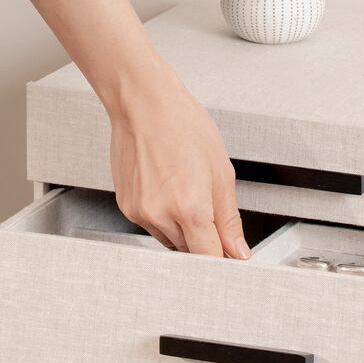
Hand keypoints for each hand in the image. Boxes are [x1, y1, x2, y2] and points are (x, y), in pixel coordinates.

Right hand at [107, 63, 248, 256]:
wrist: (143, 103)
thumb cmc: (182, 126)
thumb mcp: (221, 171)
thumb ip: (229, 219)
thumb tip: (237, 251)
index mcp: (190, 208)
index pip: (209, 259)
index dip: (223, 259)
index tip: (230, 255)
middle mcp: (160, 215)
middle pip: (190, 253)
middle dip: (204, 239)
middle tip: (208, 205)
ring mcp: (139, 213)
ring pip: (170, 241)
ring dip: (183, 229)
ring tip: (185, 189)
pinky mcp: (126, 207)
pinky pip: (152, 226)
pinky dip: (164, 216)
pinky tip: (168, 187)